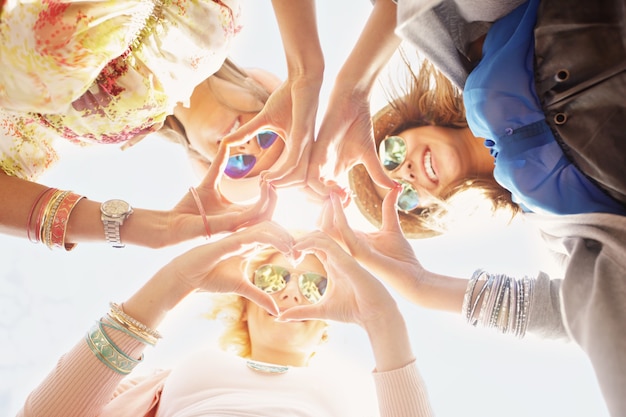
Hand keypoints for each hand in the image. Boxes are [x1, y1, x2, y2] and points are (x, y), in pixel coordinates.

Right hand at [166, 221, 294, 314]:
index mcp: (249, 244)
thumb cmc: (211, 278)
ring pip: (268, 227)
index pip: (274, 236)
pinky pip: (257, 234)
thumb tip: (277, 311)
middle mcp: (245, 237)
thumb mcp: (242, 288)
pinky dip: (273, 238)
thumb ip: (260, 296)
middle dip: (290, 237)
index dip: (289, 243)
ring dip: (284, 237)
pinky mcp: (232, 240)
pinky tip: (283, 248)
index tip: (298, 259)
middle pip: (275, 227)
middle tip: (300, 254)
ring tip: (294, 252)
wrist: (188, 277)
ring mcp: (239, 236)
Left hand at [172, 142, 277, 238]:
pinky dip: (263, 201)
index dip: (269, 193)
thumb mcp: (209, 181)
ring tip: (268, 181)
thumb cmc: (189, 206)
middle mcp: (240, 222)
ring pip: (266, 215)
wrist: (173, 221)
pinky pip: (254, 215)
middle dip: (275, 196)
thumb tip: (225, 143)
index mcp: (237, 214)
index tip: (266, 176)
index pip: (262, 207)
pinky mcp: (230, 225)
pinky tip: (262, 186)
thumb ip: (220, 164)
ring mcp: (237, 225)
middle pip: (269, 213)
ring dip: (272, 198)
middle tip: (271, 178)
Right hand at [219, 74, 321, 189]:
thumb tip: (226, 141)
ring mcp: (306, 144)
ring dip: (281, 183)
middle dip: (281, 187)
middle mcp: (305, 149)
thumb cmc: (287, 97)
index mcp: (299, 147)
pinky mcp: (304, 137)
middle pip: (299, 181)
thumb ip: (247, 132)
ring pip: (298, 176)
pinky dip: (283, 173)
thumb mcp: (264, 119)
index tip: (263, 180)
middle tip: (263, 184)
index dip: (280, 181)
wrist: (302, 78)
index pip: (295, 174)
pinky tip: (269, 175)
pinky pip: (295, 163)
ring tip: (265, 181)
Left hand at [279, 230, 398, 328]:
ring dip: (302, 239)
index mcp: (332, 264)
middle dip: (298, 240)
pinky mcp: (346, 259)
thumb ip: (301, 312)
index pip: (313, 245)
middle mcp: (337, 257)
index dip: (299, 247)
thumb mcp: (320, 310)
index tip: (288, 259)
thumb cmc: (353, 311)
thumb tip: (280, 317)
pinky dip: (309, 242)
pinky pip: (326, 242)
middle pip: (315, 236)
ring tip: (291, 251)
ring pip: (320, 235)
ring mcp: (342, 256)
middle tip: (287, 253)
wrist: (374, 315)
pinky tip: (298, 251)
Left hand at [306, 90, 395, 201]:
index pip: (328, 195)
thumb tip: (396, 189)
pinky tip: (338, 186)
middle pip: (316, 196)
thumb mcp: (369, 155)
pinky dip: (320, 187)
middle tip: (346, 202)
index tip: (351, 201)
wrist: (352, 101)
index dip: (337, 203)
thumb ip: (378, 174)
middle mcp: (322, 168)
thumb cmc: (359, 124)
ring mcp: (317, 161)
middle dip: (329, 204)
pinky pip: (310, 177)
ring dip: (325, 198)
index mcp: (332, 170)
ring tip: (343, 195)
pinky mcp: (315, 153)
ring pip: (310, 190)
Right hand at [318, 189, 426, 304]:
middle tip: (335, 191)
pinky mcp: (359, 253)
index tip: (343, 191)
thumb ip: (388, 208)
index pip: (333, 223)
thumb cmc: (403, 257)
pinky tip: (341, 202)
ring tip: (334, 194)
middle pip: (323, 226)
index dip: (333, 205)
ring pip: (326, 229)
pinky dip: (339, 215)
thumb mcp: (392, 227)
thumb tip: (394, 189)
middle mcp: (348, 245)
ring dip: (328, 210)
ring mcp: (352, 250)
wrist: (414, 276)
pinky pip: (342, 232)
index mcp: (354, 240)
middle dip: (325, 206)